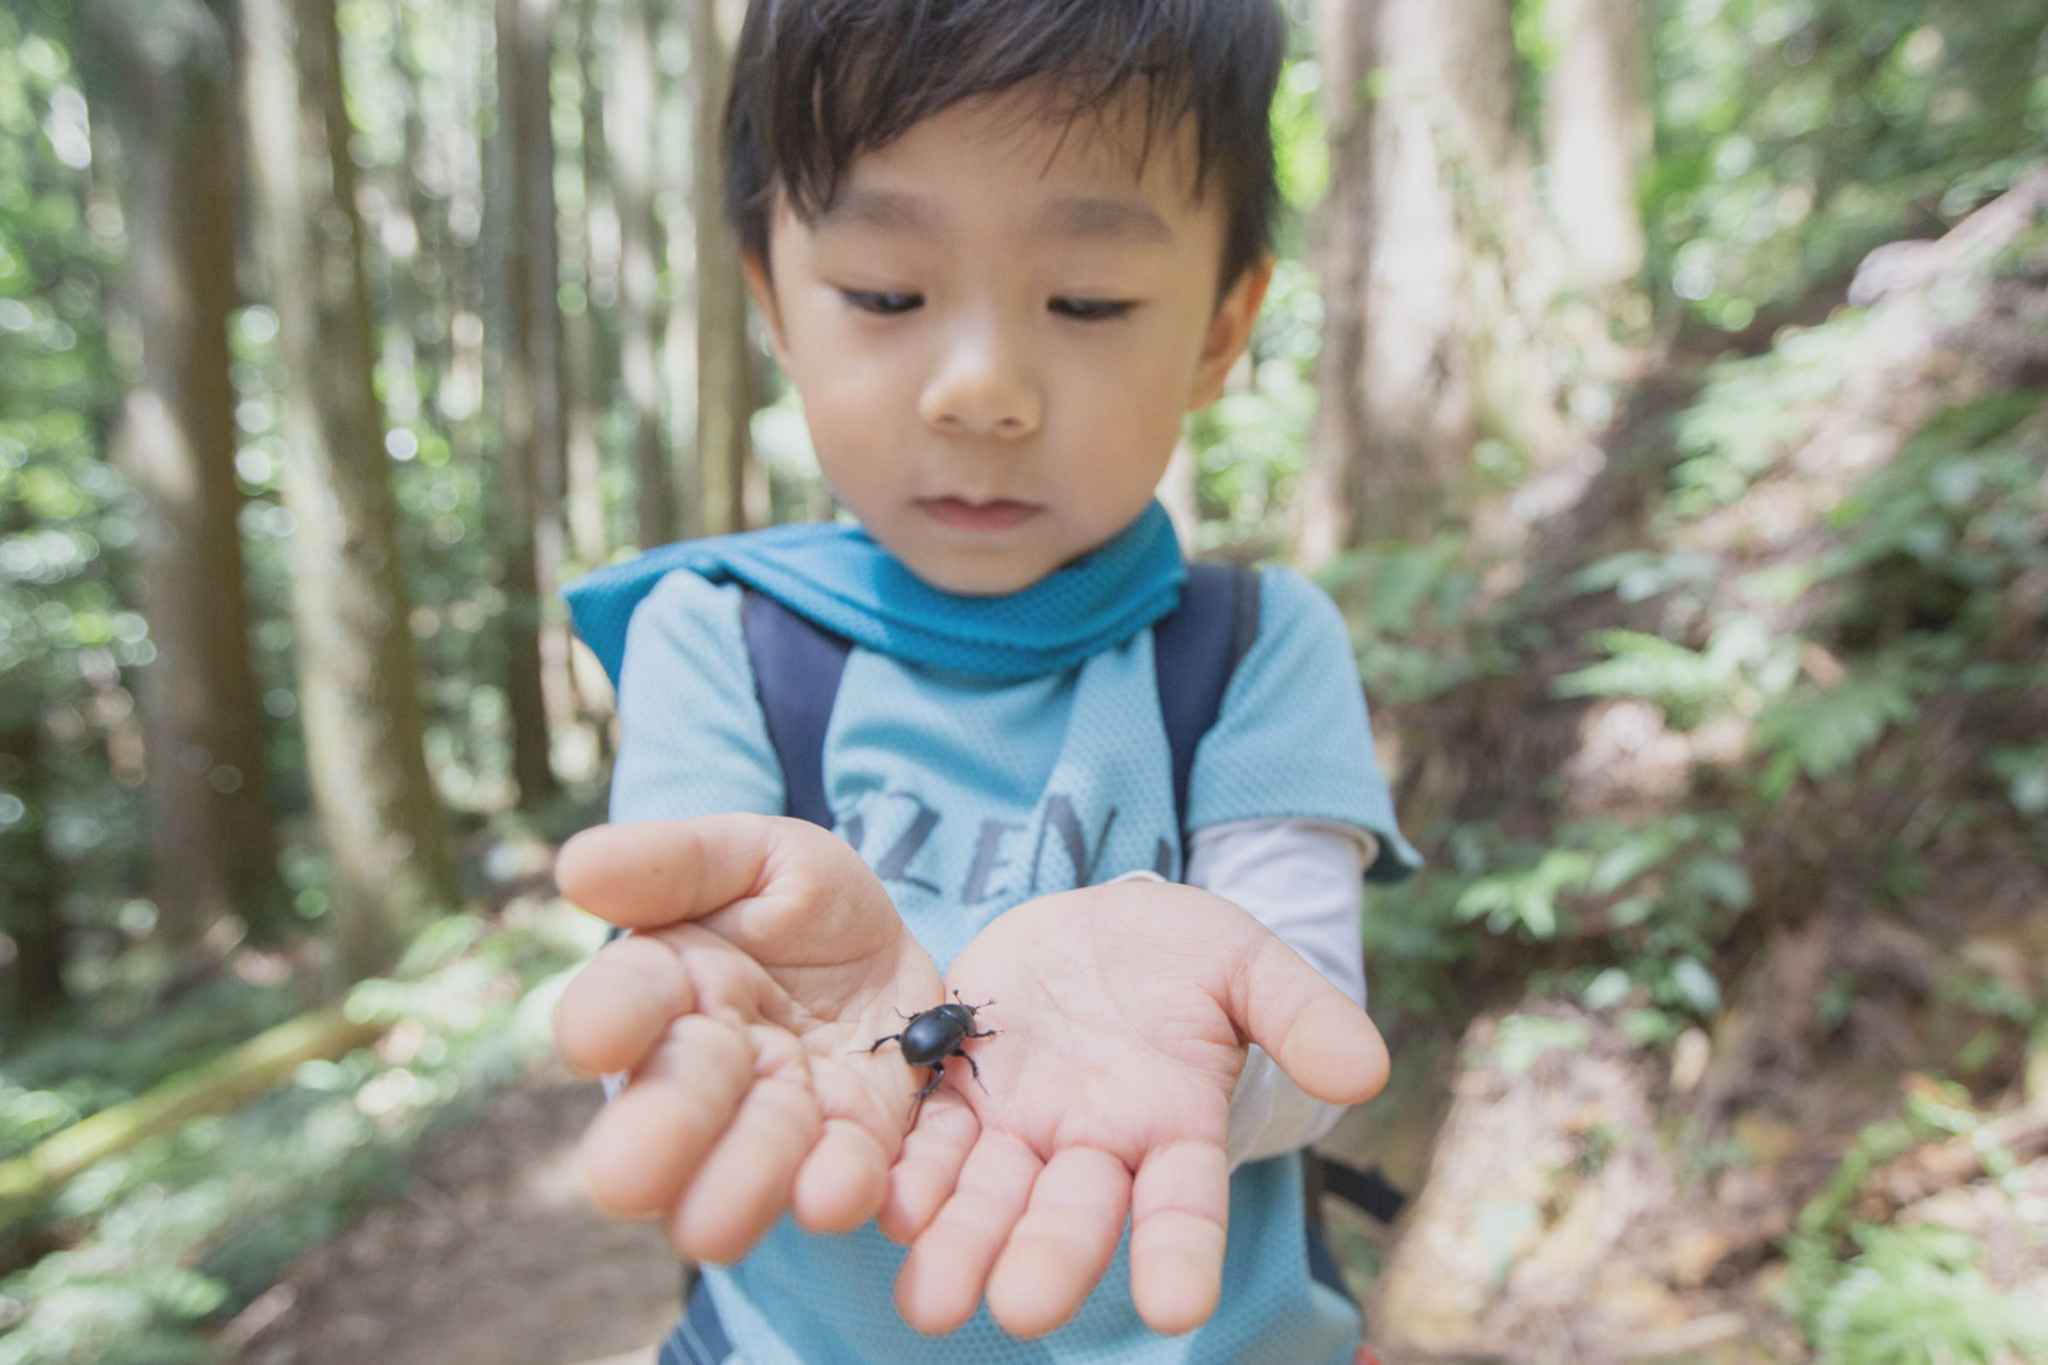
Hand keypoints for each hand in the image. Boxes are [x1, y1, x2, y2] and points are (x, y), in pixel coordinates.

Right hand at [552, 815, 942, 1262]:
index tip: (595, 1037)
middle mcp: (713, 1065)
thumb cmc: (800, 905)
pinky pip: (849, 1175)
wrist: (893, 961)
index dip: (607, 1016)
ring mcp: (786, 1115)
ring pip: (755, 1159)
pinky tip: (840, 1195)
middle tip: (627, 1179)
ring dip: (738, 1188)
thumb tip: (576, 867)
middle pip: (679, 1101)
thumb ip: (679, 860)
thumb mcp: (757, 857)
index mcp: (671, 983)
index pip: (625, 999)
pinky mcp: (859, 1146)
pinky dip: (842, 1189)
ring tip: (714, 1228)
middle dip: (659, 1135)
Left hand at [878, 883, 1387, 1339]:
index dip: (1180, 1252)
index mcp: (1171, 1124)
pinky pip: (926, 1138)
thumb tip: (1367, 1073)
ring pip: (988, 1195)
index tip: (1176, 1307)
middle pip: (1071, 1215)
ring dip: (959, 1244)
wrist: (1096, 926)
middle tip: (1020, 1310)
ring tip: (928, 1300)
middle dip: (1048, 1260)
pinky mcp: (953, 1089)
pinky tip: (879, 1204)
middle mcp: (1091, 1144)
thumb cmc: (1183, 956)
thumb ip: (1297, 1012)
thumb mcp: (1245, 962)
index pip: (1183, 1204)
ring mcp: (1018, 1124)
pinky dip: (905, 1173)